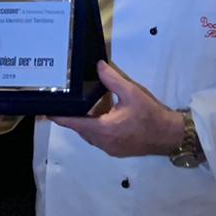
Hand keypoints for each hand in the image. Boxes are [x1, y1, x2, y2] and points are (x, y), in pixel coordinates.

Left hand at [50, 61, 183, 158]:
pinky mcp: (116, 150)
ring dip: (87, 121)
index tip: (46, 111)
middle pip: (80, 129)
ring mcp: (109, 149)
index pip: (73, 123)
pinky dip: (97, 127)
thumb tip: (98, 66)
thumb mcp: (131, 92)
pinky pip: (99, 138)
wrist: (169, 135)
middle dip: (73, 116)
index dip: (59, 117)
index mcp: (103, 129)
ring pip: (90, 134)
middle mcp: (102, 142)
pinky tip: (103, 114)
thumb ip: (112, 80)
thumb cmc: (150, 114)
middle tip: (67, 100)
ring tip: (85, 104)